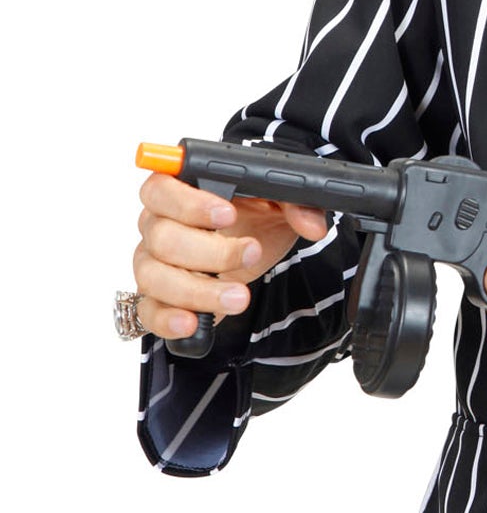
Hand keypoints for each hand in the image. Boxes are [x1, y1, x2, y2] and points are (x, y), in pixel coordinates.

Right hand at [133, 172, 328, 341]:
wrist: (254, 248)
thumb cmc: (255, 216)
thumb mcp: (279, 201)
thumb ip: (298, 204)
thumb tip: (312, 224)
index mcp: (178, 191)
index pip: (161, 189)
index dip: (189, 203)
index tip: (227, 213)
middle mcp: (156, 225)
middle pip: (163, 238)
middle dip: (211, 250)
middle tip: (251, 251)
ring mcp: (151, 263)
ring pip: (156, 278)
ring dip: (199, 291)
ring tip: (239, 297)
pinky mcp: (155, 298)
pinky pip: (147, 313)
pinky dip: (168, 320)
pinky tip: (193, 323)